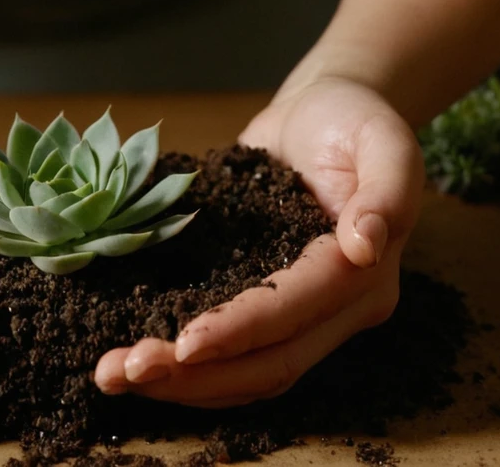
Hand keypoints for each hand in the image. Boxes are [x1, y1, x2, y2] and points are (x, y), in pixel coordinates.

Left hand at [93, 77, 423, 405]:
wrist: (322, 117)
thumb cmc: (351, 119)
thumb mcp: (384, 138)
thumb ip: (387, 189)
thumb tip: (365, 245)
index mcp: (364, 277)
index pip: (295, 314)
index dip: (240, 332)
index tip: (183, 344)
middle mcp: (335, 312)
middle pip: (268, 364)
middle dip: (194, 376)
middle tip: (121, 372)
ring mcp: (300, 318)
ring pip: (244, 374)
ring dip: (179, 383)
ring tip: (112, 375)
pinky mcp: (265, 310)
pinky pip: (228, 355)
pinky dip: (181, 366)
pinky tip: (131, 363)